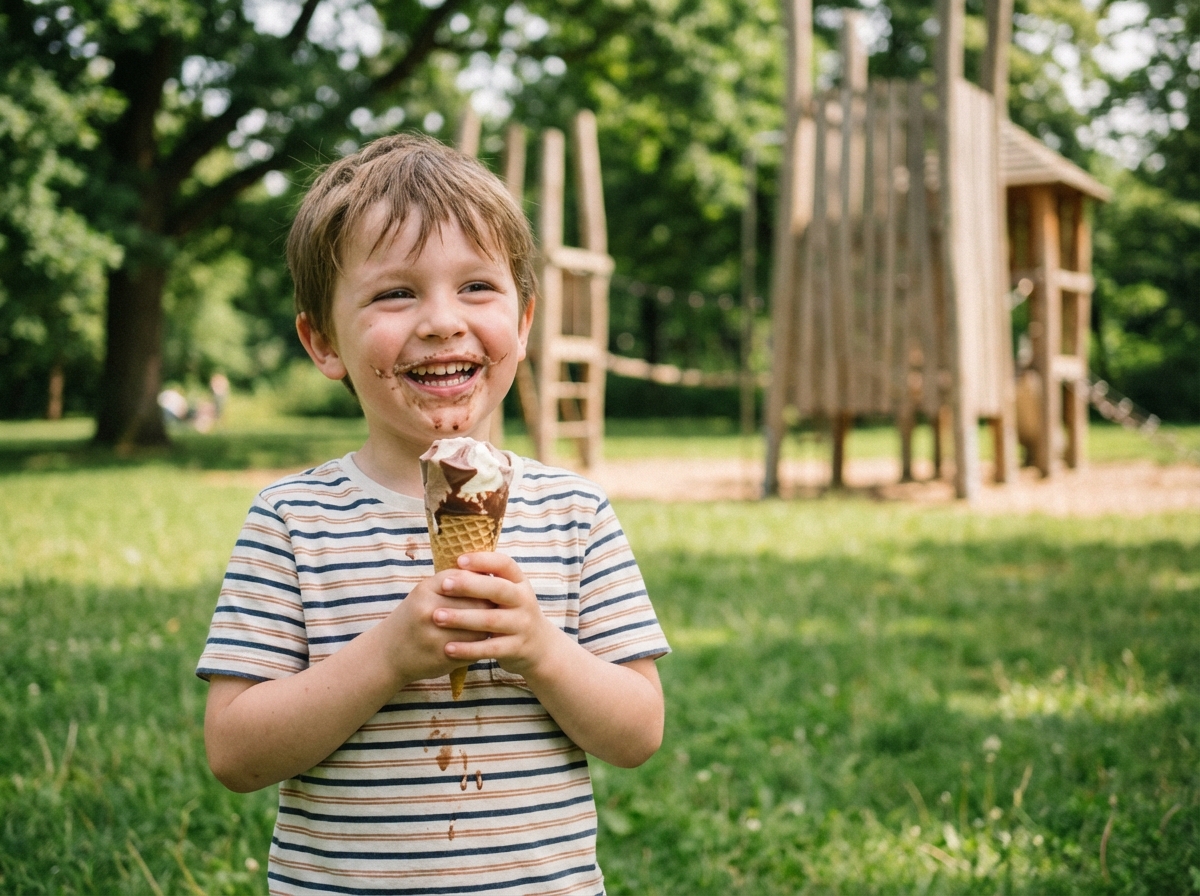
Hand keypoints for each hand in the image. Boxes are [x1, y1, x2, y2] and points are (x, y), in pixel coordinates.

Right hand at [379, 571, 493, 683]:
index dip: (484, 584)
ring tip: (492, 626)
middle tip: (500, 608)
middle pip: (478, 604)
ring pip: (480, 629)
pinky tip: (479, 643)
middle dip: (492, 606)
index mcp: (426, 589)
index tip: (493, 588)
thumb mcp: (426, 592)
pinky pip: (473, 649)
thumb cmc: (413, 617)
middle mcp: (429, 610)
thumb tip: (491, 574)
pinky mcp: (442, 657)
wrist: (387, 653)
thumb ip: (454, 581)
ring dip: (489, 628)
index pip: (468, 580)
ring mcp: (435, 636)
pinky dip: (480, 646)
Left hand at [432, 552, 559, 677]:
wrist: (539, 646)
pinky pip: (490, 648)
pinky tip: (448, 648)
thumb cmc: (511, 613)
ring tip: (437, 617)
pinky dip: (468, 649)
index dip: (483, 560)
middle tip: (443, 585)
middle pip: (498, 589)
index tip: (459, 560)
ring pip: (491, 620)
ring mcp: (522, 624)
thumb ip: (486, 582)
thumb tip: (451, 568)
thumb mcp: (507, 593)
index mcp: (519, 582)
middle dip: (470, 586)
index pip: (504, 564)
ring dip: (462, 618)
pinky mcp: (516, 647)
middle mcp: (524, 600)